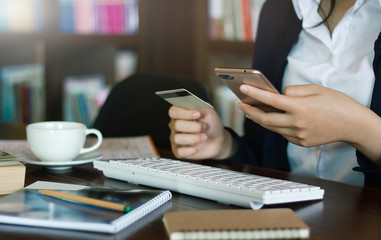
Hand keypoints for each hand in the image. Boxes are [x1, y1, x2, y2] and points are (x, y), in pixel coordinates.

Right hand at [168, 106, 232, 159]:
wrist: (218, 139)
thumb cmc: (211, 124)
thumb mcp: (209, 112)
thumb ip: (200, 108)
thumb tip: (192, 109)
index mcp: (180, 113)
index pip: (174, 111)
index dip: (184, 113)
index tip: (197, 114)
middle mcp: (175, 125)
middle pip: (176, 125)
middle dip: (193, 126)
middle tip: (204, 127)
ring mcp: (175, 138)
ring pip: (177, 138)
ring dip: (193, 138)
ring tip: (204, 137)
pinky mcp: (178, 151)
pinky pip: (179, 152)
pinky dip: (191, 150)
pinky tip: (199, 147)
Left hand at [237, 84, 380, 160]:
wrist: (354, 124)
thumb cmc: (336, 103)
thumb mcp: (316, 89)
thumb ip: (294, 91)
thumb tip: (278, 96)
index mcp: (300, 108)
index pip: (271, 100)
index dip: (254, 94)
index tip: (242, 89)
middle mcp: (297, 123)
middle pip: (266, 119)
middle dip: (250, 111)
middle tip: (240, 104)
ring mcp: (299, 135)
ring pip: (272, 128)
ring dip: (260, 120)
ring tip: (250, 111)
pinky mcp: (301, 142)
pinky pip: (283, 134)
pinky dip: (275, 126)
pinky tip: (270, 119)